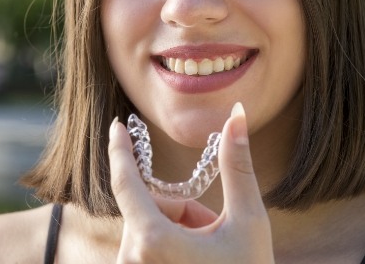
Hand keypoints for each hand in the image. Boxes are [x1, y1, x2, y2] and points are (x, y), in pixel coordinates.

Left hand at [108, 102, 274, 262]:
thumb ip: (237, 166)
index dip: (121, 149)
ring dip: (179, 229)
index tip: (116, 126)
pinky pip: (147, 249)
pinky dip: (170, 246)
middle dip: (183, 209)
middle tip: (214, 230)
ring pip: (150, 228)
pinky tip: (195, 262)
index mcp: (153, 242)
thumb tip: (237, 115)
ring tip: (208, 252)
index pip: (126, 181)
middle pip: (151, 207)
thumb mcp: (248, 223)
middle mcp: (132, 260)